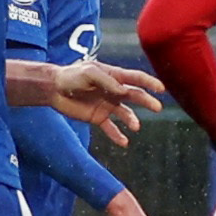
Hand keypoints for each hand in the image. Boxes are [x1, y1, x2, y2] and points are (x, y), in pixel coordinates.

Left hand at [34, 59, 167, 145]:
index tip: (161, 89)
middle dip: (148, 101)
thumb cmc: (71, 76)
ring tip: (135, 127)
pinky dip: (118, 135)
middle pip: (135, 96)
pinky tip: (124, 143)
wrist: (53, 89)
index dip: (149, 83)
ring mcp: (107, 105)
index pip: (136, 78)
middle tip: (158, 108)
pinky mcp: (98, 117)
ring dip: (132, 120)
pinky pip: (111, 128)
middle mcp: (114, 91)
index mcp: (114, 76)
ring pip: (126, 114)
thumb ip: (106, 81)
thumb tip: (123, 91)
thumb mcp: (89, 73)